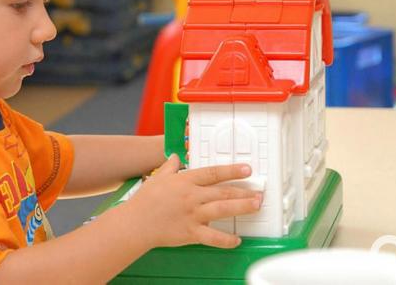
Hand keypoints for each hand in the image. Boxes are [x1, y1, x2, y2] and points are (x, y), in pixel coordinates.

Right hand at [121, 154, 262, 249]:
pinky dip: (226, 240)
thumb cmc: (145, 200)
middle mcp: (192, 196)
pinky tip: (237, 240)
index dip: (232, 170)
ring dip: (242, 207)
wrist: (136, 223)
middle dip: (244, 191)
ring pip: (222, 209)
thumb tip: (175, 157)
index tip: (247, 169)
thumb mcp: (157, 177)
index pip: (213, 173)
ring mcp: (193, 214)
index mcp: (185, 181)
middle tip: (259, 191)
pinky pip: (213, 237)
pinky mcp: (191, 232)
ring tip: (256, 205)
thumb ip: (169, 167)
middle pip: (223, 191)